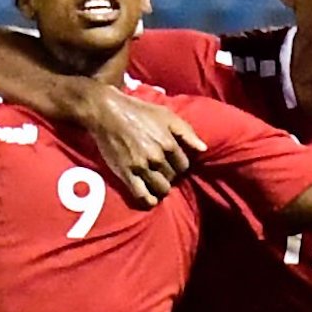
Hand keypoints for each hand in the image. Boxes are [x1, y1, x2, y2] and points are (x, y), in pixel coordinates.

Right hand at [88, 89, 206, 206]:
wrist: (108, 113)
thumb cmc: (139, 111)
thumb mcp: (167, 115)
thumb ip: (187, 132)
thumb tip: (203, 149)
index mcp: (168, 143)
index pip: (184, 166)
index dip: (179, 166)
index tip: (172, 163)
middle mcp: (156, 157)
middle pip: (172, 178)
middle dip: (170, 176)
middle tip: (162, 171)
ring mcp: (141, 167)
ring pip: (161, 189)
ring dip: (162, 188)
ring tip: (157, 182)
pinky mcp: (126, 174)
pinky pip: (141, 195)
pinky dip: (149, 200)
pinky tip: (151, 199)